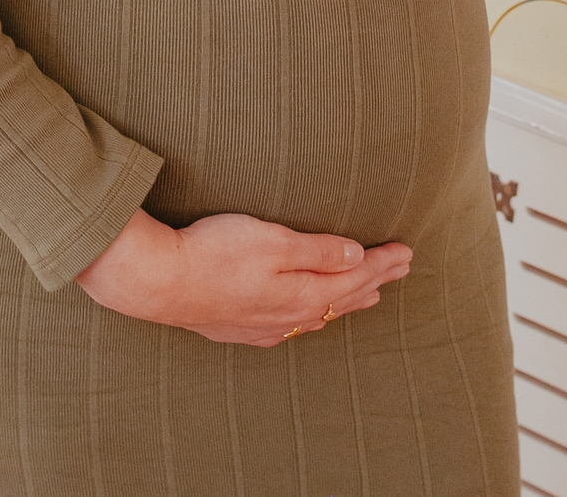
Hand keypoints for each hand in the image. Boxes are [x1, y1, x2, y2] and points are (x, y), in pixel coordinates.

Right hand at [76, 208, 411, 346]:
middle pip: (342, 296)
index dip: (382, 262)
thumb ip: (317, 250)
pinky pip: (292, 323)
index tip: (407, 251)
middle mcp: (288, 315)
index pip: (355, 275)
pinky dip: (314, 312)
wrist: (159, 282)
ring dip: (347, 298)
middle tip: (400, 268)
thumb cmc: (215, 253)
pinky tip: (308, 316)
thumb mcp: (273, 241)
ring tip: (368, 292)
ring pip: (318, 312)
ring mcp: (263, 324)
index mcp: (302, 293)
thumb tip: (357, 255)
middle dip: (374, 278)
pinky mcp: (240, 325)